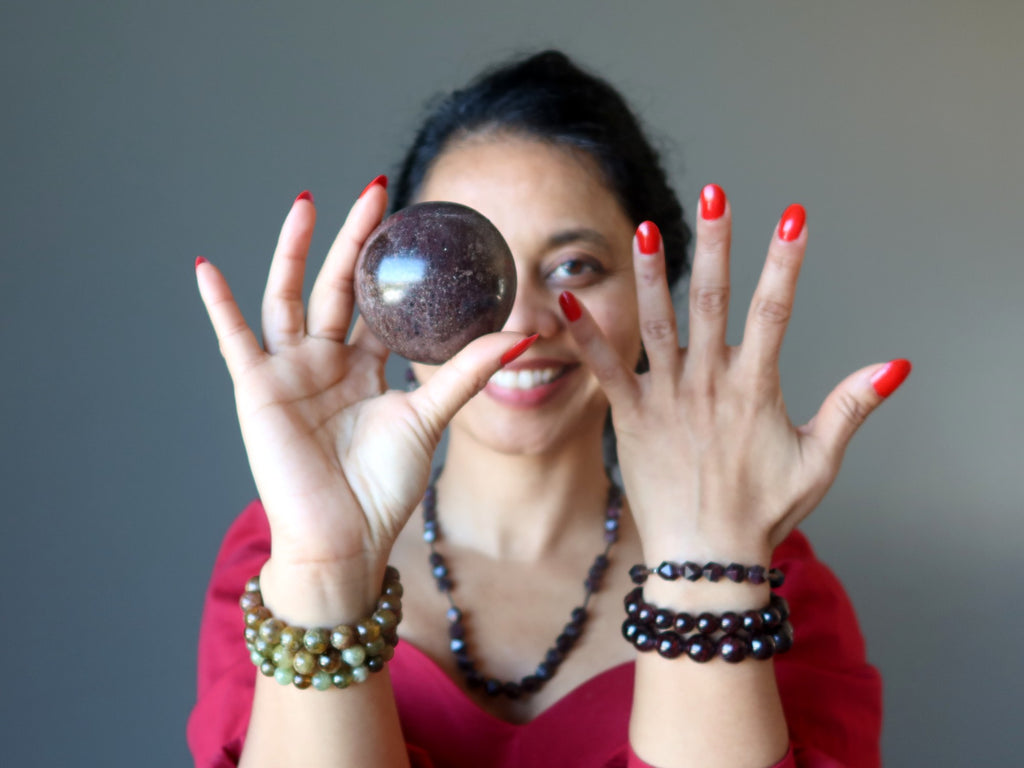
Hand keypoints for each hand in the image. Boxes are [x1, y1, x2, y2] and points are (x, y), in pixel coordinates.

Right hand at [195, 182, 533, 609]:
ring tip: (307, 202)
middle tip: (376, 192)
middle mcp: (328, 362)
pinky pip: (234, 338)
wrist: (343, 538)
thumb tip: (522, 335)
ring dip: (293, 250)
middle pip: (339, 286)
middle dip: (356, 240)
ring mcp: (291, 372)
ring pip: (289, 296)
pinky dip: (219, 304)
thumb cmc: (383, 487)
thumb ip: (465, 374)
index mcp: (367, 368)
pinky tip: (207, 266)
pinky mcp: (258, 389)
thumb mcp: (428, 418)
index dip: (395, 267)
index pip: (380, 304)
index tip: (414, 224)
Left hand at [561, 185, 909, 561]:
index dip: (785, 262)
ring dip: (651, 274)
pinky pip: (606, 369)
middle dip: (716, 244)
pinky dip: (587, 334)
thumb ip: (851, 408)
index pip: (775, 311)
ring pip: (658, 324)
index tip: (793, 217)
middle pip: (713, 300)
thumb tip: (895, 365)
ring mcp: (668, 398)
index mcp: (755, 388)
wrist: (708, 558)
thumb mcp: (819, 460)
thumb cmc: (763, 512)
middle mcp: (709, 384)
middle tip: (715, 193)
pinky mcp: (631, 417)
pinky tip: (566, 300)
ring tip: (643, 228)